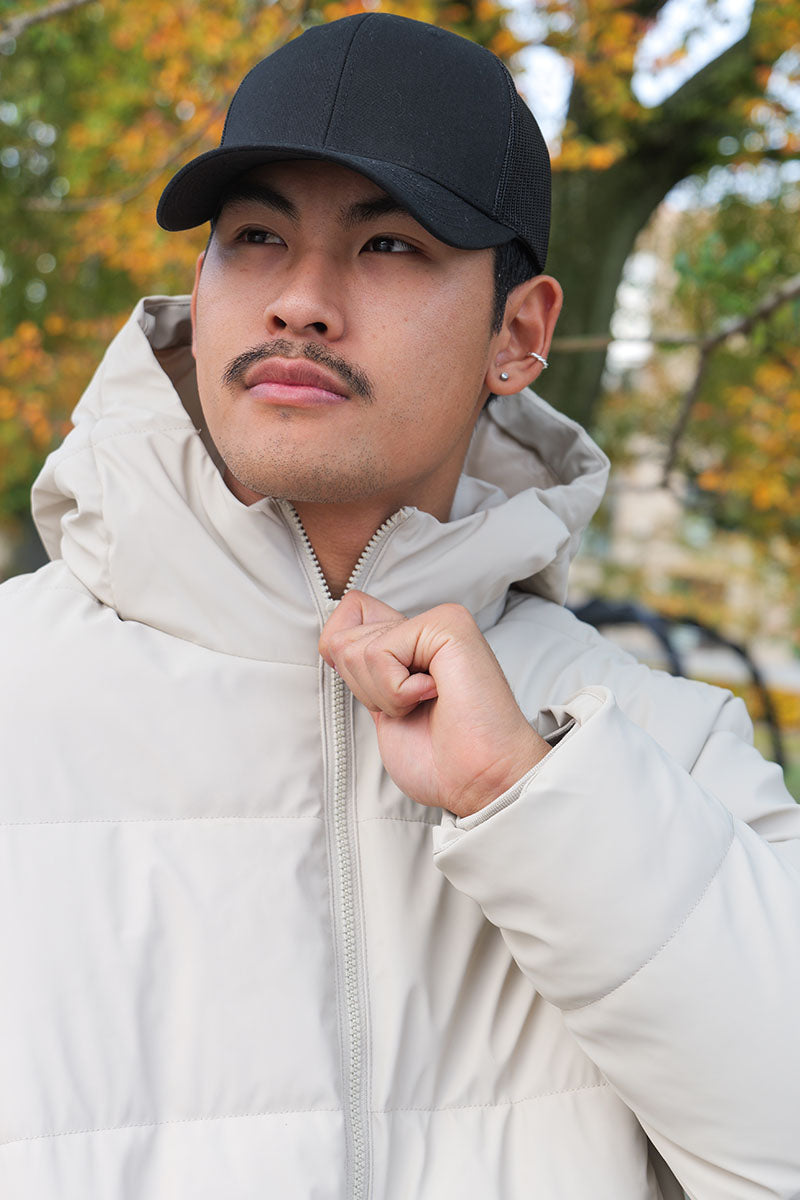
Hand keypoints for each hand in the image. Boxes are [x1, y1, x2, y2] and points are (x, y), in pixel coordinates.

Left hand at [319, 591, 548, 816]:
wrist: (481, 782)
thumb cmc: (441, 760)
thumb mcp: (382, 708)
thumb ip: (364, 670)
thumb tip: (332, 640)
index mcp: (411, 642)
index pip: (342, 624)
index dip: (348, 668)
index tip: (388, 700)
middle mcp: (424, 626)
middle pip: (342, 639)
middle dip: (366, 689)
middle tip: (412, 708)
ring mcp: (438, 622)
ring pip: (356, 648)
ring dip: (384, 695)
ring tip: (424, 704)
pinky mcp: (447, 625)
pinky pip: (380, 653)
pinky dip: (396, 691)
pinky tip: (433, 696)